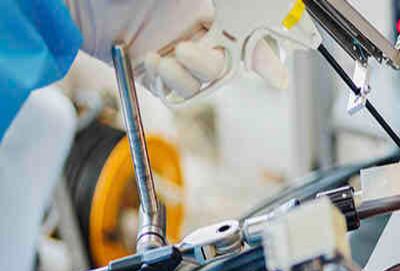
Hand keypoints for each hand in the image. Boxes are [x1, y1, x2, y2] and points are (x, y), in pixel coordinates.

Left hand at [65, 0, 287, 99]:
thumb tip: (274, 9)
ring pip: (206, 83)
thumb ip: (228, 8)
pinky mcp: (155, 74)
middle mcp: (198, 33)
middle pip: (231, 65)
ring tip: (168, 54)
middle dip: (216, 64)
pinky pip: (178, 92)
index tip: (278, 76)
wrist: (81, 5)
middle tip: (192, 49)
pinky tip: (151, 61)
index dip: (267, 57)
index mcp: (211, 12)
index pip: (251, 37)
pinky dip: (169, 80)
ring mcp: (177, 55)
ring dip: (191, 72)